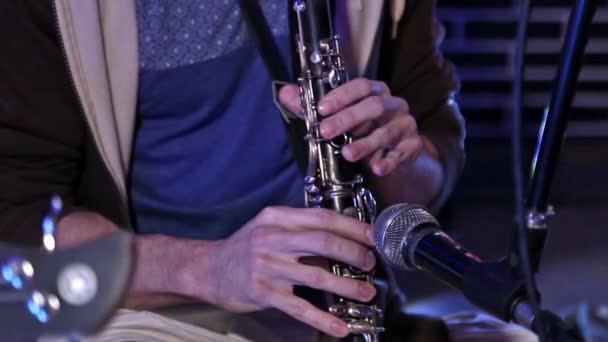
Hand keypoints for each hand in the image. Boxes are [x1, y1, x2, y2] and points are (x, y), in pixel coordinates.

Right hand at [176, 207, 376, 337]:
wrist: (208, 269)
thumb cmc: (244, 248)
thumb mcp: (269, 228)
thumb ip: (300, 230)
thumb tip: (342, 240)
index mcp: (276, 218)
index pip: (321, 218)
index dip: (351, 227)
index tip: (372, 235)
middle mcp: (271, 238)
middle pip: (322, 242)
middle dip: (353, 252)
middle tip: (370, 262)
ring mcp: (266, 266)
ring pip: (316, 275)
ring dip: (346, 285)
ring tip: (366, 293)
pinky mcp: (263, 292)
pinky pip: (299, 307)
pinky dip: (322, 318)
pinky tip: (340, 326)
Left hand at [279, 78, 422, 175]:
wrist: (394, 155)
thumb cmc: (361, 131)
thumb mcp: (336, 118)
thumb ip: (311, 107)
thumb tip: (285, 93)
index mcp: (375, 92)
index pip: (360, 86)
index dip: (341, 95)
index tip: (321, 108)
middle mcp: (393, 105)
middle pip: (374, 106)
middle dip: (348, 119)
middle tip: (326, 132)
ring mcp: (406, 125)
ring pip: (386, 132)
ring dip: (366, 144)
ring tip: (347, 154)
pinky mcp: (413, 146)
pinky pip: (403, 153)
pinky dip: (390, 161)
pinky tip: (378, 169)